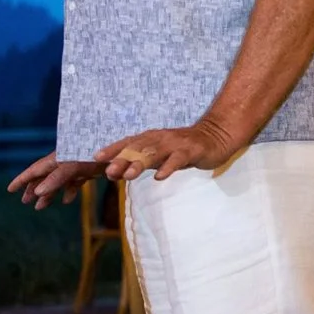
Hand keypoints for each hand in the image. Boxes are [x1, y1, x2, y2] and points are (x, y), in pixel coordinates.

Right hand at [8, 154, 104, 209]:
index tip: (10, 189)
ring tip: (40, 207)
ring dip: (50, 194)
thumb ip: (56, 178)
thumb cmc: (95, 154)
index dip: (23, 179)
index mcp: (58, 158)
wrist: (121, 151)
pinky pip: (76, 182)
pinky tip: (67, 200)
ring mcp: (78, 165)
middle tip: (25, 202)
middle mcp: (66, 161)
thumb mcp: (74, 166)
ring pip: (59, 181)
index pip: (35, 170)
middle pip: (45, 176)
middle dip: (34, 189)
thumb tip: (37, 192)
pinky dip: (70, 191)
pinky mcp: (90, 170)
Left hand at [96, 115, 241, 181]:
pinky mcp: (192, 150)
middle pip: (138, 148)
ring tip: (128, 175)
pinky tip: (160, 177)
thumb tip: (113, 172)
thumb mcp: (159, 155)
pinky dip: (168, 167)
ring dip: (141, 163)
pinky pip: (178, 159)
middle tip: (109, 171)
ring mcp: (176, 144)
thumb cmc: (183, 148)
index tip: (96, 158)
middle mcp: (161, 138)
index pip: (128, 142)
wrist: (216, 136)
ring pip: (155, 153)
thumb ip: (138, 162)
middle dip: (122, 158)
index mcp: (151, 138)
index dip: (113, 149)